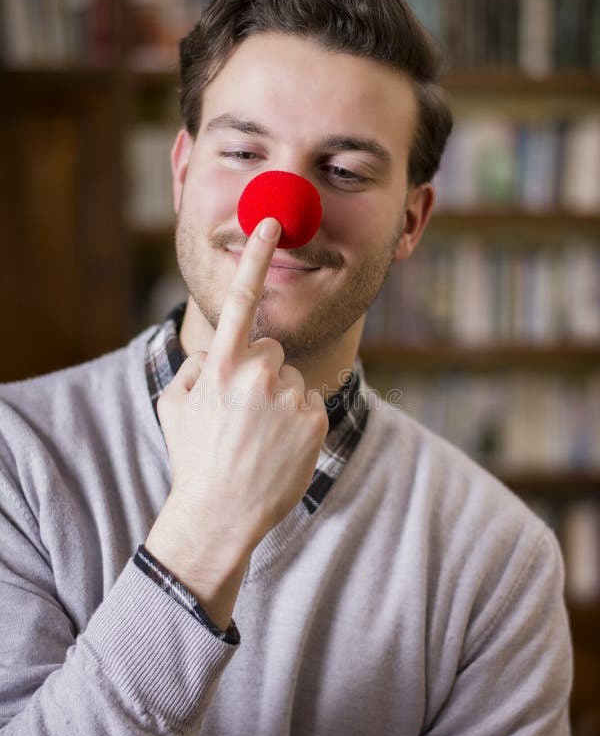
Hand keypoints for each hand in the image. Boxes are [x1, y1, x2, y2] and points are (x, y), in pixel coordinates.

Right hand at [145, 217, 328, 627]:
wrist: (219, 514)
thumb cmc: (192, 457)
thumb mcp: (174, 404)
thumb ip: (194, 366)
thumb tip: (215, 354)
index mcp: (220, 364)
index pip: (240, 299)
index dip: (256, 256)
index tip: (273, 220)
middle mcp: (258, 373)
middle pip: (270, 350)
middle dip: (259, 372)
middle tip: (242, 415)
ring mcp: (289, 398)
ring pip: (291, 379)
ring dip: (279, 400)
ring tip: (258, 438)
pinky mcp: (314, 421)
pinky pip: (310, 404)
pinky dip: (299, 422)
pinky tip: (279, 448)